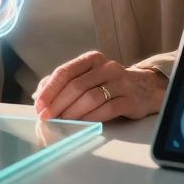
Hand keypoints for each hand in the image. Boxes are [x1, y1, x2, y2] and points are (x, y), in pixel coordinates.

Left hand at [31, 50, 167, 121]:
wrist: (144, 88)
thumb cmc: (108, 83)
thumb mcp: (86, 77)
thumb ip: (62, 83)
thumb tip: (38, 95)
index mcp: (91, 59)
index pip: (65, 72)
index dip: (50, 90)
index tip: (39, 105)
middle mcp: (106, 67)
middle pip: (76, 85)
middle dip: (58, 104)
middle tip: (47, 117)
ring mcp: (120, 82)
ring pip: (91, 97)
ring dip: (73, 112)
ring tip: (62, 122)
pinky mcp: (130, 99)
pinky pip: (107, 109)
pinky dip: (91, 117)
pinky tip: (82, 123)